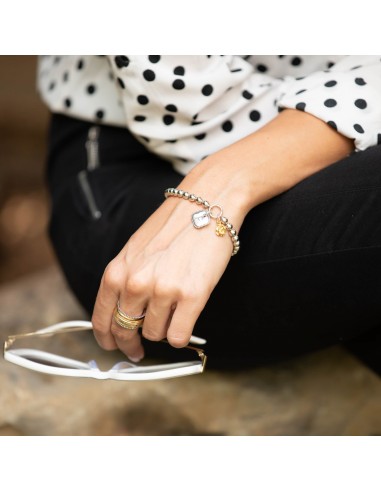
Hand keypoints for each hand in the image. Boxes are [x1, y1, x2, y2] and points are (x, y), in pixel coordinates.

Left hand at [91, 189, 244, 361]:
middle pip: (127, 331)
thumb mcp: (135, 250)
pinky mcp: (191, 296)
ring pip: (155, 335)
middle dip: (131, 345)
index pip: (102, 319)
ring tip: (172, 313)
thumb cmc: (173, 226)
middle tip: (138, 351)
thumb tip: (123, 313)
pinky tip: (185, 321)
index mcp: (117, 271)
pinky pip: (178, 337)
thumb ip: (124, 280)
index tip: (113, 346)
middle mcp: (136, 284)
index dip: (106, 339)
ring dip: (162, 331)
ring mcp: (163, 291)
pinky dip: (181, 335)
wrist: (207, 205)